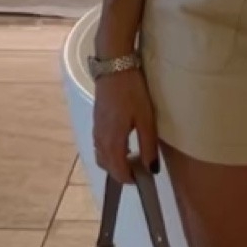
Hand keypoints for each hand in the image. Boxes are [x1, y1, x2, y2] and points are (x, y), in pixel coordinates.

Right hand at [92, 68, 159, 183]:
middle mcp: (100, 139)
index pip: (117, 170)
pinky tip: (121, 143)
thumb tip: (151, 169)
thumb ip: (148, 146)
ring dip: (113, 162)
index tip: (141, 179)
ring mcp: (96, 129)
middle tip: (138, 169)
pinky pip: (99, 145)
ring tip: (131, 157)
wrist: (114, 68)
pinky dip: (108, 152)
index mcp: (113, 141)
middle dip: (120, 172)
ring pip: (101, 156)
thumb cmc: (132, 92)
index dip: (129, 178)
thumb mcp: (146, 119)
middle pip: (106, 165)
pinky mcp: (96, 121)